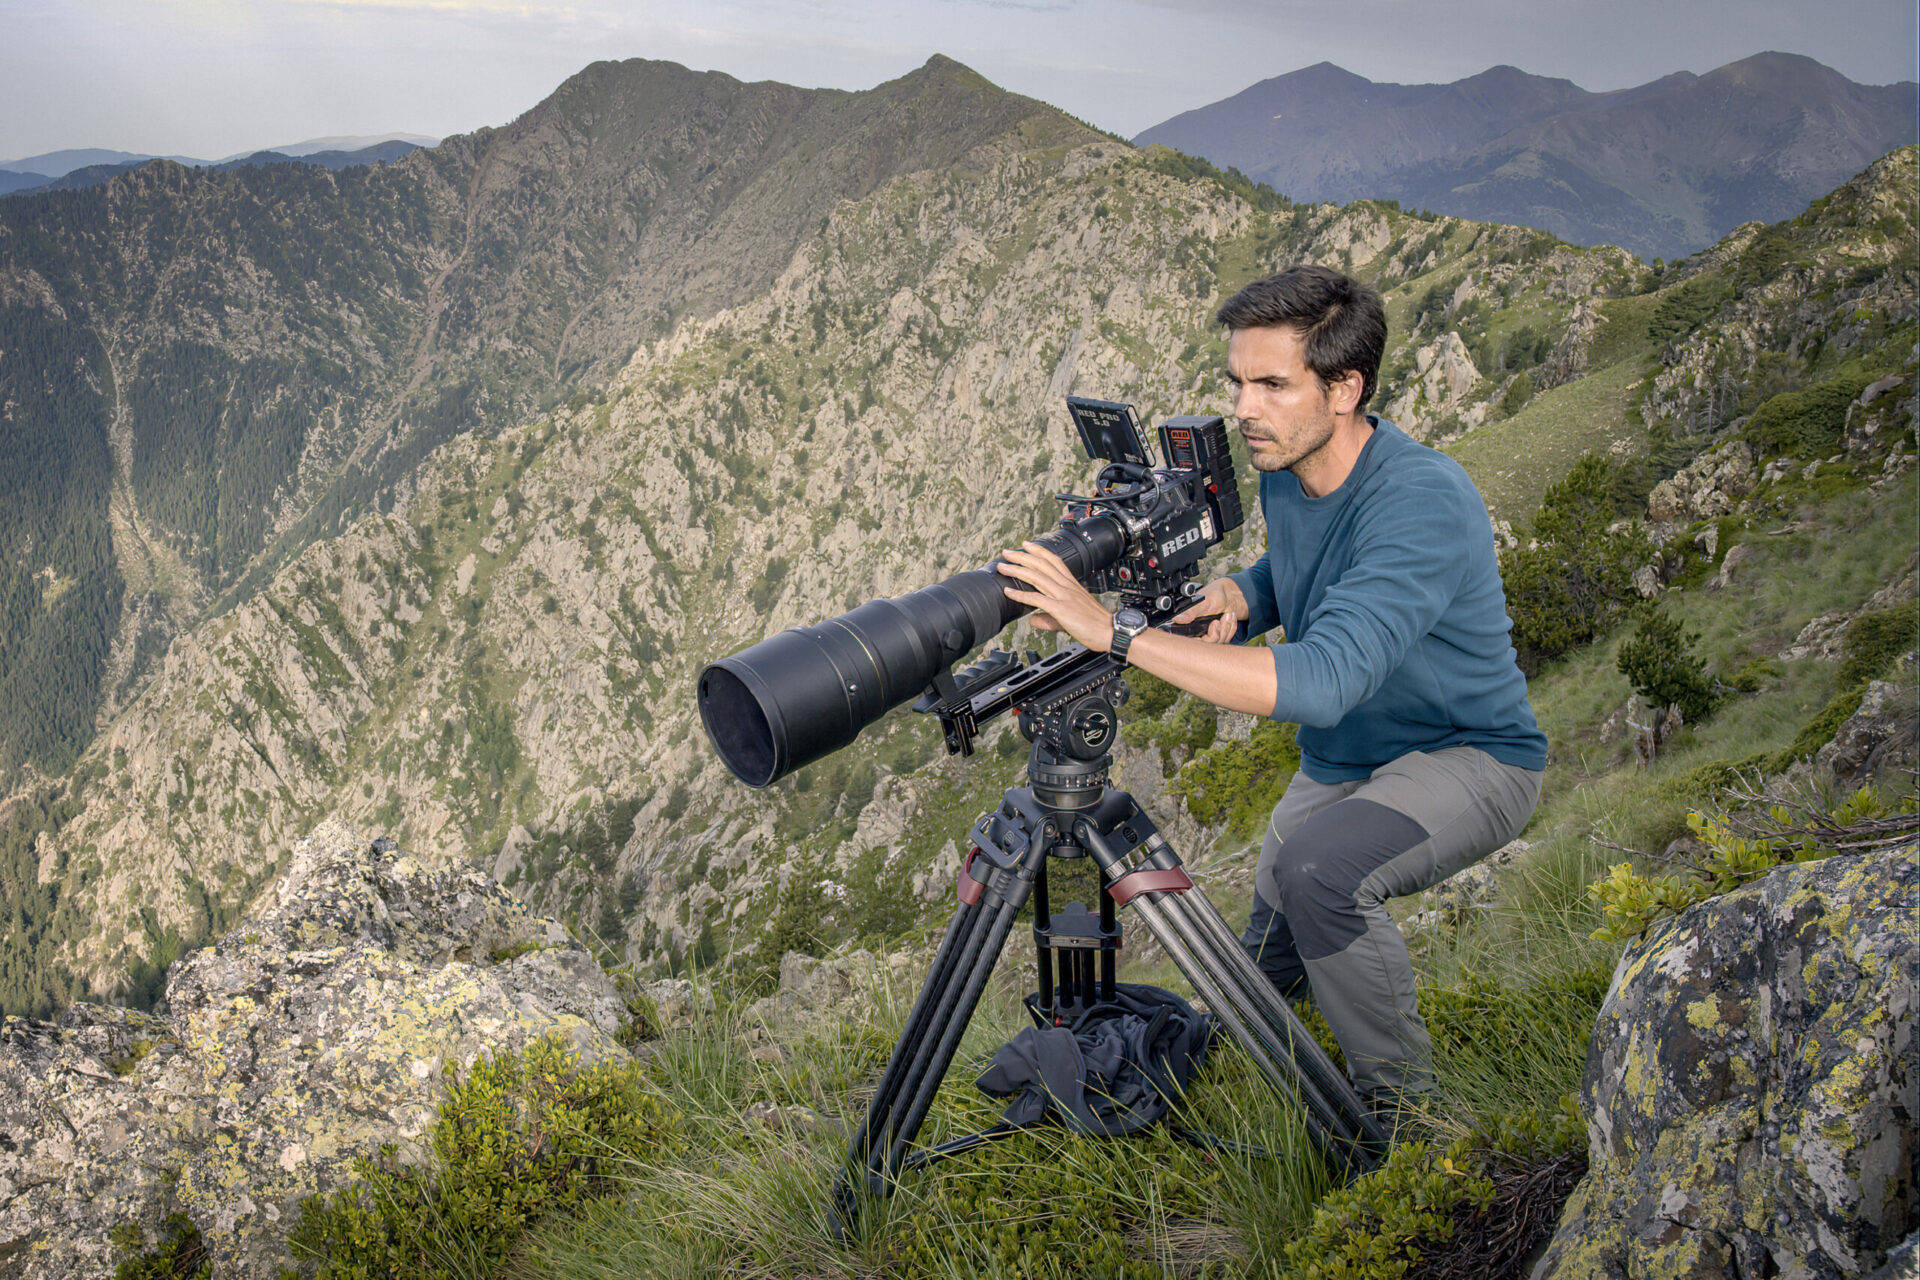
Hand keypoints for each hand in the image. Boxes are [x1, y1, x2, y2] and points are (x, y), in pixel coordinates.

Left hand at [995, 542, 1113, 649]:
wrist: (1110, 631)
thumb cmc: (1095, 624)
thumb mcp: (1069, 618)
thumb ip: (1048, 618)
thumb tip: (1033, 619)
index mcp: (1072, 584)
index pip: (1054, 561)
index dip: (1039, 551)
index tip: (1027, 544)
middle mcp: (1067, 586)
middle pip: (1041, 564)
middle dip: (1022, 556)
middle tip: (1007, 552)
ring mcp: (1064, 596)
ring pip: (1037, 577)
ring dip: (1017, 570)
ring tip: (1002, 567)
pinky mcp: (1061, 609)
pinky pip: (1037, 598)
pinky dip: (1020, 594)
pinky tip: (1008, 592)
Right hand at [1171, 577, 1247, 644]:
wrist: (1229, 594)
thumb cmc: (1215, 594)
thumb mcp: (1203, 603)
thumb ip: (1190, 612)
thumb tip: (1176, 619)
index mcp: (1189, 624)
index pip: (1192, 641)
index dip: (1202, 638)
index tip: (1213, 624)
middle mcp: (1198, 631)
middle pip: (1207, 643)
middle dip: (1218, 631)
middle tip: (1219, 619)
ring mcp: (1209, 634)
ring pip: (1219, 642)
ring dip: (1226, 627)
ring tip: (1227, 615)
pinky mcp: (1220, 636)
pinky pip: (1227, 639)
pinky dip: (1231, 628)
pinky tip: (1230, 618)